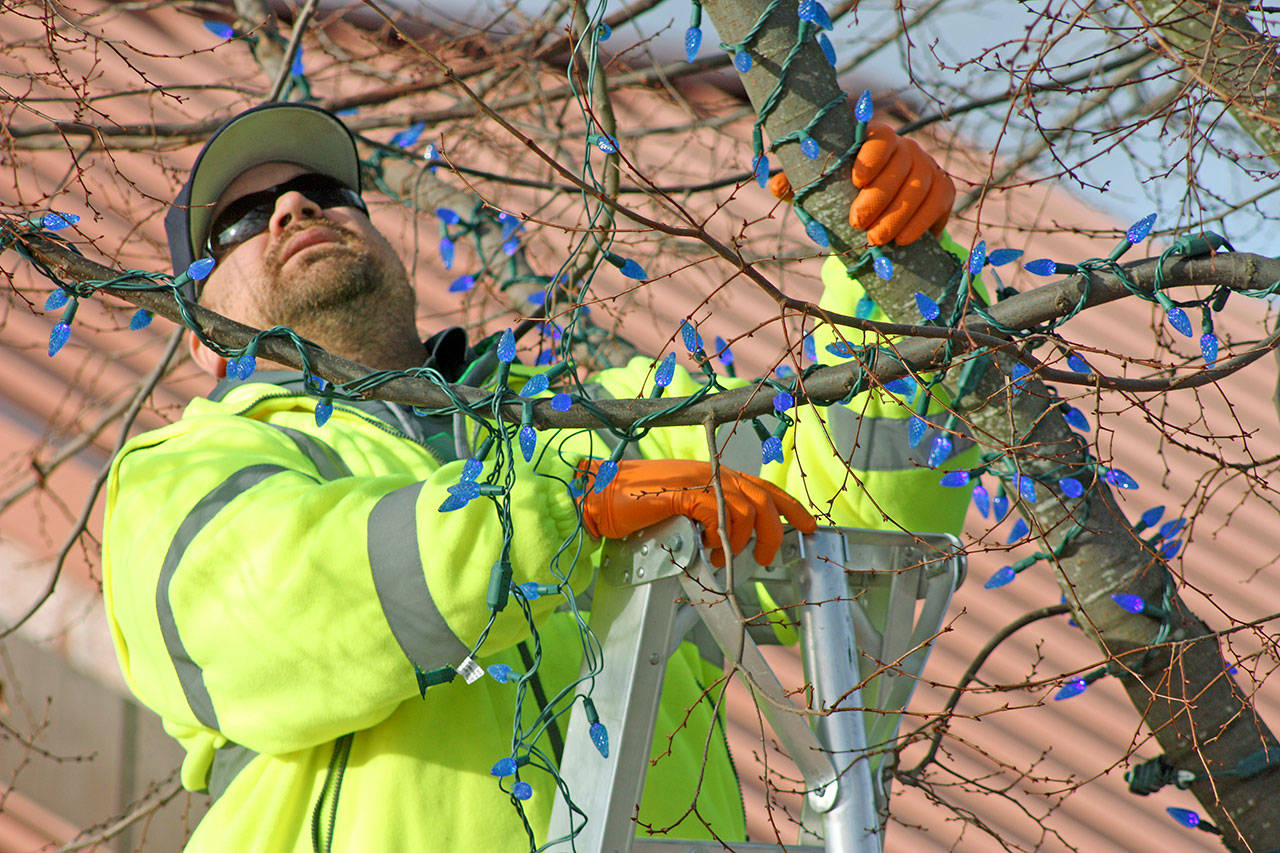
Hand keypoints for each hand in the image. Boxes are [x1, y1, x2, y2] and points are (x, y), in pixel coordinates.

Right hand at [578, 459, 816, 566]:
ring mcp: (697, 481)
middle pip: (762, 497)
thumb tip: (724, 543)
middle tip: (769, 557)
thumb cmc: (631, 505)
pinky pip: (717, 515)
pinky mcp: (682, 493)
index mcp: (712, 473)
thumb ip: (704, 519)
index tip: (808, 526)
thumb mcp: (678, 511)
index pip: (762, 487)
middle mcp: (709, 472)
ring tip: (726, 558)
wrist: (598, 496)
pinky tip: (706, 550)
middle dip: (775, 531)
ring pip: (745, 508)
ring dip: (742, 539)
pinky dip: (718, 536)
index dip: (790, 507)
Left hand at [768, 120, 954, 245]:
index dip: (871, 156)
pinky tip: (903, 240)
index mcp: (876, 141)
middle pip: (900, 166)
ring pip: (919, 187)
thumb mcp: (820, 188)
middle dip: (879, 197)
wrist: (884, 212)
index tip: (856, 181)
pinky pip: (938, 203)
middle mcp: (906, 149)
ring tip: (876, 240)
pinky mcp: (944, 190)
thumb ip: (799, 183)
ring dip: (898, 215)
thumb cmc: (845, 193)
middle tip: (857, 223)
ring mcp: (928, 167)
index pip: (880, 138)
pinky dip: (922, 223)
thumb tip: (775, 185)